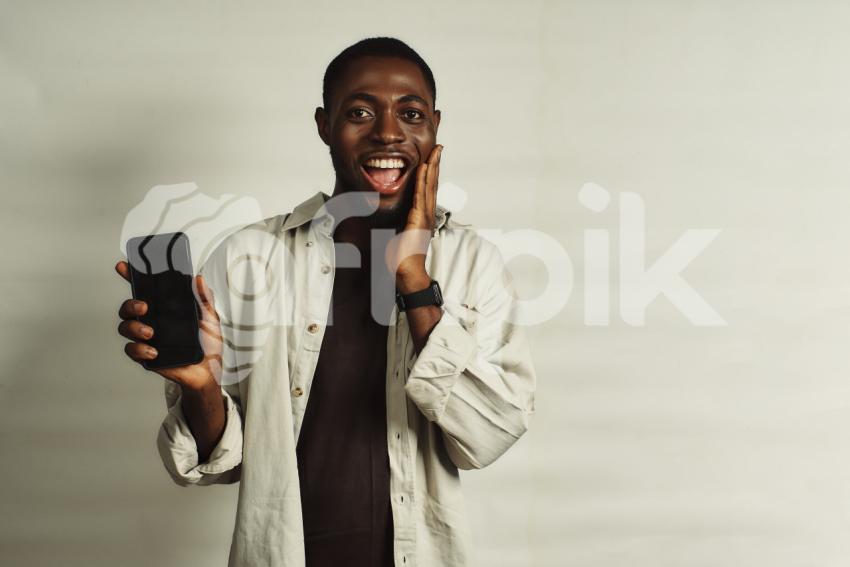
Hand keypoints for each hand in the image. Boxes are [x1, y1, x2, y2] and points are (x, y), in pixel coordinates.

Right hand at [114, 261, 222, 390]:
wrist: (210, 370)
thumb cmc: (208, 342)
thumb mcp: (210, 317)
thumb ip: (203, 299)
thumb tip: (198, 278)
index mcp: (164, 308)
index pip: (144, 289)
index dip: (131, 277)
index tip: (122, 266)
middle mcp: (152, 320)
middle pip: (127, 308)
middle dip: (130, 304)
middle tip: (144, 306)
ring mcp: (147, 338)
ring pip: (125, 328)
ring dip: (133, 327)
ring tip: (150, 332)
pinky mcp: (146, 356)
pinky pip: (132, 351)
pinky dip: (139, 349)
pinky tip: (153, 351)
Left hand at [386, 144, 442, 292]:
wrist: (405, 273)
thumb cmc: (400, 259)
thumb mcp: (394, 236)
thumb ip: (392, 225)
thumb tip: (382, 221)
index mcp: (421, 217)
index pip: (427, 190)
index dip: (430, 173)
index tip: (431, 158)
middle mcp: (426, 215)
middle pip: (432, 184)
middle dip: (435, 165)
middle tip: (439, 148)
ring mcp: (424, 218)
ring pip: (429, 187)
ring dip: (432, 168)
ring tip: (435, 152)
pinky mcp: (418, 221)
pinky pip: (420, 197)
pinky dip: (422, 181)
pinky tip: (424, 169)